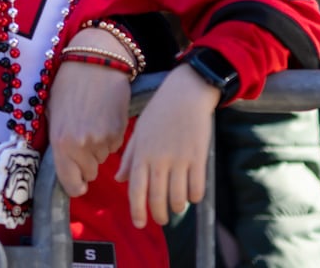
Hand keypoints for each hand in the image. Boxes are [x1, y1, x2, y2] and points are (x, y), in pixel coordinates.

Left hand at [46, 59, 132, 197]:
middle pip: (89, 173)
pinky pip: (115, 146)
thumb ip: (58, 142)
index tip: (77, 182)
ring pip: (103, 159)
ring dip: (99, 148)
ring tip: (93, 122)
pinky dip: (111, 137)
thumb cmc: (67, 84)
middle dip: (87, 162)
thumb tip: (65, 165)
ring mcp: (103, 140)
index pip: (71, 184)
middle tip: (83, 140)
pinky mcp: (120, 132)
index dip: (75, 185)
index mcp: (60, 143)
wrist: (95, 61)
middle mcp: (82, 146)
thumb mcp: (53, 114)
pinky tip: (105, 117)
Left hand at [115, 63, 217, 227]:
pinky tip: (192, 195)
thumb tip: (120, 180)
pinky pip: (197, 189)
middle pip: (158, 199)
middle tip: (161, 218)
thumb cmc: (159, 112)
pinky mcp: (198, 159)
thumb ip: (130, 158)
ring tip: (176, 206)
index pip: (136, 191)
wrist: (185, 94)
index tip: (139, 224)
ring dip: (177, 208)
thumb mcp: (138, 132)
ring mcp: (180, 161)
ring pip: (178, 199)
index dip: (137, 211)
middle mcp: (159, 160)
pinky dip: (194, 198)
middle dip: (159, 215)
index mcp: (141, 154)